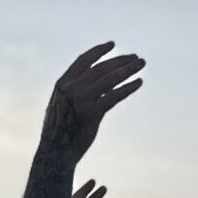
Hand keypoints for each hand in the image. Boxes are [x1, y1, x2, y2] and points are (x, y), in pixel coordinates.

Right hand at [43, 42, 144, 160]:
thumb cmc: (61, 132)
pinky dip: (128, 88)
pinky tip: (139, 82)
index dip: (98, 51)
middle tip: (137, 58)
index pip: (83, 60)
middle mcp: (71, 89)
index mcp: (62, 84)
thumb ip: (81, 93)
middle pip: (101, 68)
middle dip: (120, 60)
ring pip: (109, 79)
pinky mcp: (91, 113)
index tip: (112, 44)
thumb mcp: (66, 106)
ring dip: (128, 69)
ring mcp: (80, 100)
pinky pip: (114, 96)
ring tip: (141, 64)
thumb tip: (105, 86)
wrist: (56, 152)